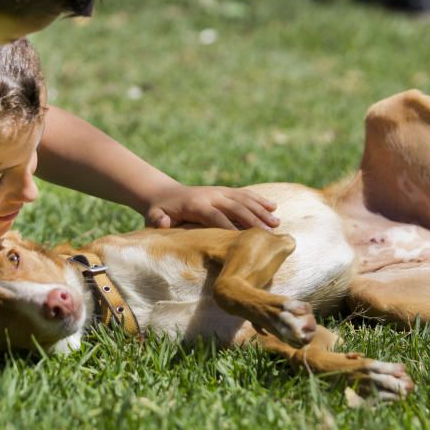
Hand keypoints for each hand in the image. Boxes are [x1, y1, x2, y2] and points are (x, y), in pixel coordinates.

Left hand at [144, 184, 278, 229]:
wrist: (165, 193)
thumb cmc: (160, 211)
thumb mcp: (153, 216)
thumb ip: (157, 221)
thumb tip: (164, 222)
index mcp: (195, 204)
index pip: (215, 215)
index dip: (229, 226)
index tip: (245, 239)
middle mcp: (210, 195)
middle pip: (235, 206)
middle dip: (252, 220)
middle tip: (269, 234)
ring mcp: (219, 191)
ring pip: (243, 199)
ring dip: (261, 210)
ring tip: (276, 223)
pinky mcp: (225, 191)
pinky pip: (244, 194)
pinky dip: (259, 200)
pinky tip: (273, 207)